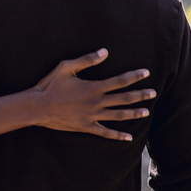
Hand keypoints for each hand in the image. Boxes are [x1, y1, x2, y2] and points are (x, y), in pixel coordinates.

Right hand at [32, 49, 153, 140]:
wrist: (37, 107)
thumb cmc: (50, 85)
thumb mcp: (66, 67)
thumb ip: (87, 60)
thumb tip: (105, 52)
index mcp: (93, 87)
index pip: (120, 81)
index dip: (134, 76)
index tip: (146, 72)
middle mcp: (96, 102)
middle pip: (124, 99)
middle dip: (140, 95)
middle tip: (153, 93)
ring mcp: (92, 116)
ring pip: (118, 116)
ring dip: (133, 113)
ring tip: (146, 111)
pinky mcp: (86, 127)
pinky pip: (105, 133)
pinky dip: (117, 136)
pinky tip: (128, 137)